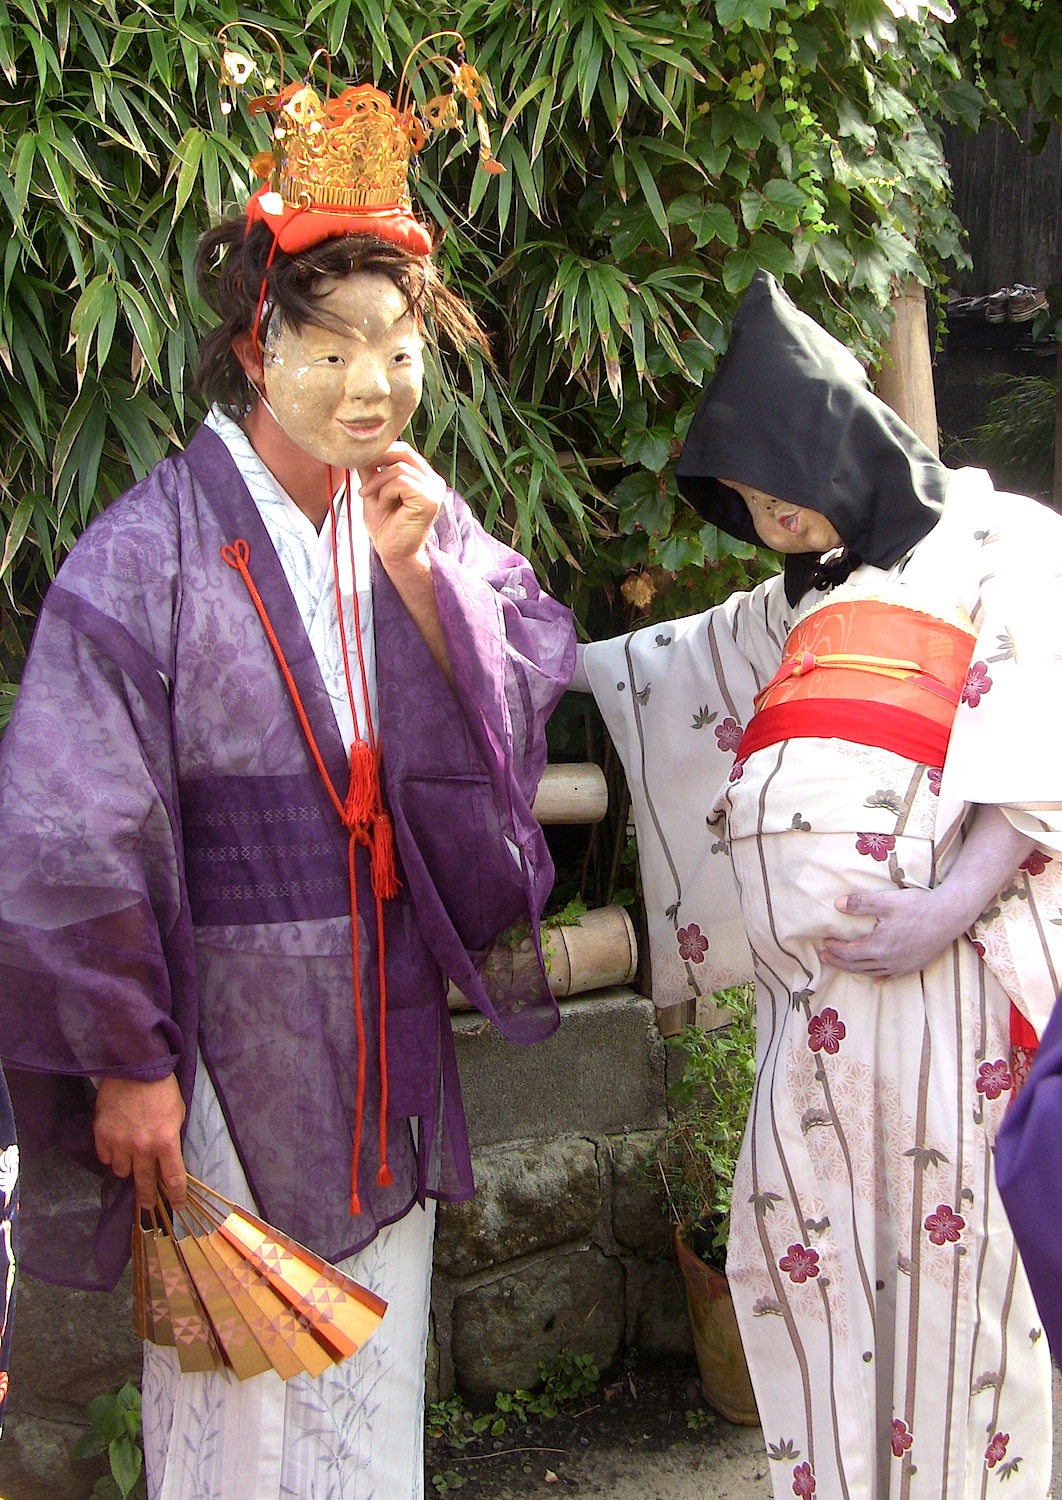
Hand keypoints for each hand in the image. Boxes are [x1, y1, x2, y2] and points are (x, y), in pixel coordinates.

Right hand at [93, 1075, 186, 1209]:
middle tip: (148, 1206)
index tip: (177, 1205)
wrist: (134, 1067)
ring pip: (122, 1172)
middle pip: (145, 1183)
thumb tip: (167, 1158)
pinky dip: (112, 1155)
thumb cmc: (161, 1088)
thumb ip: (171, 1138)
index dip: (176, 1195)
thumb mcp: (178, 1114)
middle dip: (148, 1198)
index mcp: (166, 1141)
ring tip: (131, 1160)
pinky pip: (106, 1158)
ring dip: (128, 1169)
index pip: (173, 1178)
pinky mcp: (102, 1135)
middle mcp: (142, 1148)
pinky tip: (116, 1147)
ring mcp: (120, 1143)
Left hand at [357, 442, 446, 571]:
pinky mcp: (430, 499)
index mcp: (423, 477)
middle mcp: (433, 480)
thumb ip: (372, 471)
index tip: (361, 461)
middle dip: (378, 460)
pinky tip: (384, 505)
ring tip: (371, 498)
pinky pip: (402, 482)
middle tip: (362, 473)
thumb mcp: (374, 492)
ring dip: (378, 482)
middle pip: (404, 452)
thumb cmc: (386, 527)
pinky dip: (386, 492)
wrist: (393, 554)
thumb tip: (361, 450)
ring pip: (399, 468)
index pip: (403, 451)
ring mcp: (434, 489)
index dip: (381, 451)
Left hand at [819, 887, 960, 979]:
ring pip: (872, 972)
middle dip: (838, 962)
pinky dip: (878, 976)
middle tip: (824, 958)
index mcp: (878, 947)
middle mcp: (888, 962)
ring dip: (854, 969)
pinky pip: (891, 976)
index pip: (848, 953)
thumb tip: (837, 904)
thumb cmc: (917, 906)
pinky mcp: (914, 966)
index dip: (834, 949)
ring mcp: (902, 966)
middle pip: (857, 966)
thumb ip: (859, 904)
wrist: (950, 915)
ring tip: (844, 965)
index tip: (824, 943)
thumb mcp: (885, 901)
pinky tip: (875, 977)